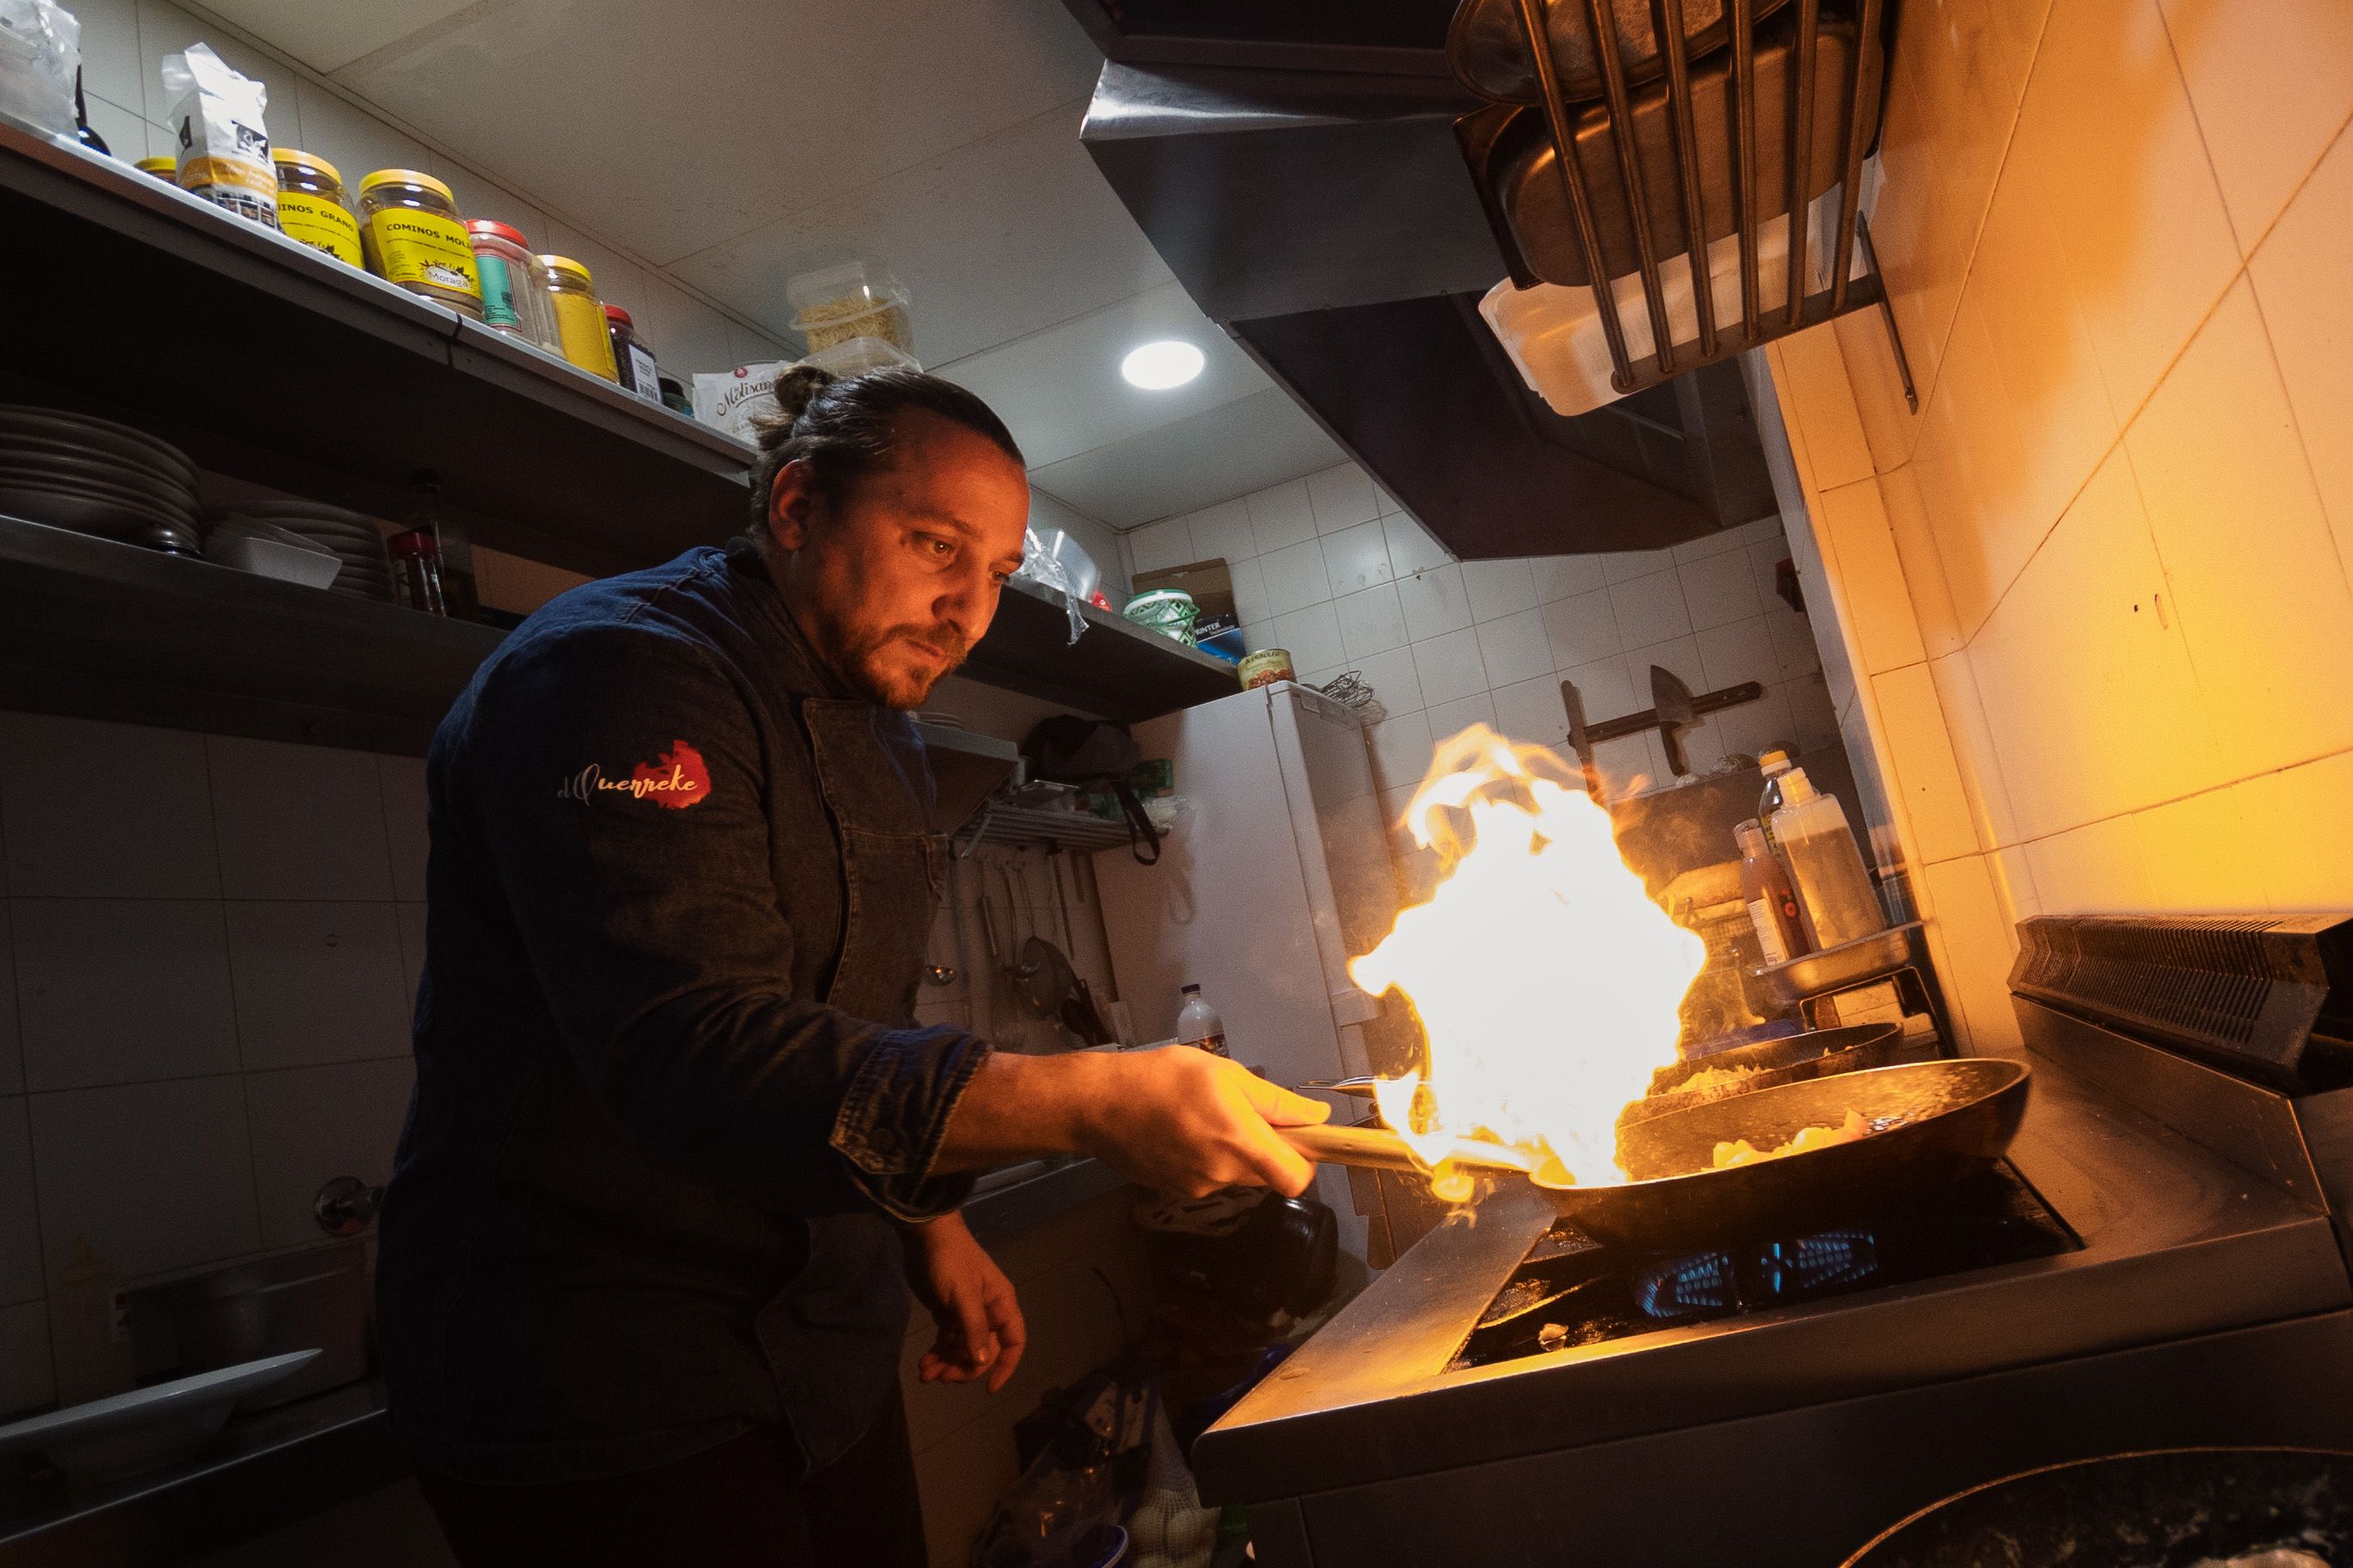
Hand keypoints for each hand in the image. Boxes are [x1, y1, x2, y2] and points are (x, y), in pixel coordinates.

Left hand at [906, 1213, 1025, 1392]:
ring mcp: (967, 1314)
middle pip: (982, 1351)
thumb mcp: (963, 1295)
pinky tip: (924, 1364)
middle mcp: (988, 1312)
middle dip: (963, 1368)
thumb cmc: (950, 1261)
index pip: (1013, 1342)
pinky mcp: (947, 1312)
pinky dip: (937, 1353)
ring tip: (925, 1374)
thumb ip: (973, 1328)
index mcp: (1001, 1305)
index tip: (988, 1388)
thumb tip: (982, 1363)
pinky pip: (947, 1340)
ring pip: (962, 1349)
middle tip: (941, 1378)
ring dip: (946, 1364)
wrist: (925, 1236)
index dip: (1005, 1367)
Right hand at [1082, 1047, 1330, 1197]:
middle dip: (1265, 1149)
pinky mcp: (1178, 1192)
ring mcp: (1199, 1187)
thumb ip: (1275, 1101)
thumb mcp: (1225, 1074)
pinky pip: (1211, 1178)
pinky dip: (1208, 1159)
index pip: (1295, 1178)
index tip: (1299, 1139)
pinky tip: (1184, 1133)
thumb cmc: (1162, 1078)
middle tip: (1241, 1113)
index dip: (1306, 1161)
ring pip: (1238, 1175)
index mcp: (1239, 1142)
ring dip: (1234, 1153)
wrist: (1099, 1105)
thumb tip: (1317, 1116)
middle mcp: (1223, 1173)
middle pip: (1267, 1175)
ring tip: (1204, 1117)